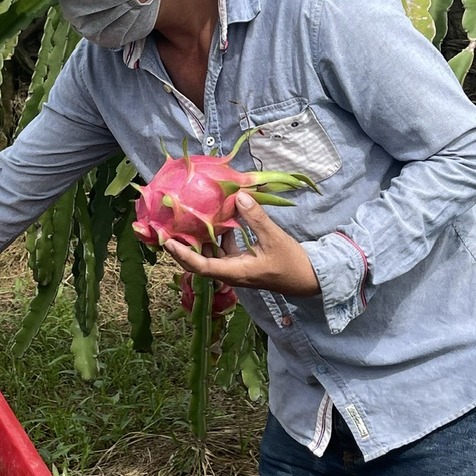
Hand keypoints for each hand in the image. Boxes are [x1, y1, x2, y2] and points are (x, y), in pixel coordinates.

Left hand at [162, 195, 321, 296]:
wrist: (308, 279)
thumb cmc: (291, 263)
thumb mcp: (274, 238)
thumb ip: (255, 218)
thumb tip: (238, 196)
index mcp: (235, 271)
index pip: (201, 266)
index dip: (182, 254)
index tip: (167, 241)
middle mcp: (231, 273)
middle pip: (199, 262)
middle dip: (182, 248)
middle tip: (167, 229)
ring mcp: (236, 269)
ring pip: (210, 255)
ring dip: (199, 240)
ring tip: (187, 220)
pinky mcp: (242, 264)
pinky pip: (222, 251)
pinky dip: (217, 237)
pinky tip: (218, 219)